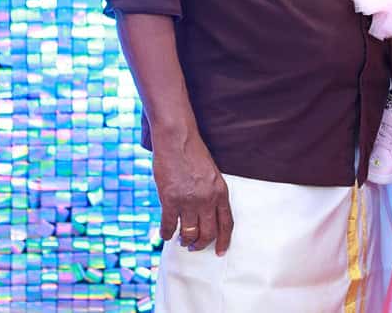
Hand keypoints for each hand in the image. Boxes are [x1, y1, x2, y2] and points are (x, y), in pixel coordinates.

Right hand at [152, 129, 233, 254]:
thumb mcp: (212, 173)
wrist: (177, 139)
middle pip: (208, 233)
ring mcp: (188, 201)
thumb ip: (212, 193)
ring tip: (181, 241)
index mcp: (220, 192)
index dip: (224, 241)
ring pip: (189, 233)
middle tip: (194, 246)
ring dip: (185, 241)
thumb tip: (207, 214)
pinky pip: (169, 225)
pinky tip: (165, 235)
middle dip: (201, 244)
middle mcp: (207, 199)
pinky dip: (166, 234)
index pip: (226, 224)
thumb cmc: (193, 153)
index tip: (220, 251)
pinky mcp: (170, 200)